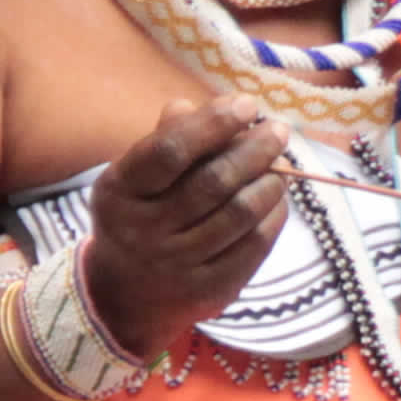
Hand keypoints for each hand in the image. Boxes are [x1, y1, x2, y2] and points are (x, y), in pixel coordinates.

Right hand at [81, 99, 292, 356]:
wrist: (124, 296)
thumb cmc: (138, 217)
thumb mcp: (135, 177)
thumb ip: (165, 139)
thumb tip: (191, 104)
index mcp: (120, 191)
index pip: (169, 151)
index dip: (212, 124)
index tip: (246, 104)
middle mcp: (144, 231)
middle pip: (213, 182)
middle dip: (254, 150)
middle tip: (278, 130)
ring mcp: (178, 264)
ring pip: (240, 214)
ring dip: (269, 182)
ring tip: (280, 165)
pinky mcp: (210, 289)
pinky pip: (255, 245)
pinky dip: (274, 215)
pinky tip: (276, 198)